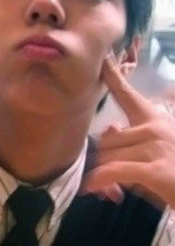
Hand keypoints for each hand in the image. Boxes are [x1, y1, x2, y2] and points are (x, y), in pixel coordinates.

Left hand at [82, 54, 174, 208]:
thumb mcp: (153, 150)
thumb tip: (109, 129)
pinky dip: (98, 181)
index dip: (112, 74)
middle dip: (95, 159)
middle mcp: (155, 127)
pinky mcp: (157, 171)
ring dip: (95, 173)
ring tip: (92, 186)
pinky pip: (113, 172)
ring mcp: (157, 147)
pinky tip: (91, 188)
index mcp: (154, 118)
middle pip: (105, 138)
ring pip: (106, 155)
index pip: (126, 93)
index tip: (102, 56)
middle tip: (88, 174)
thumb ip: (129, 138)